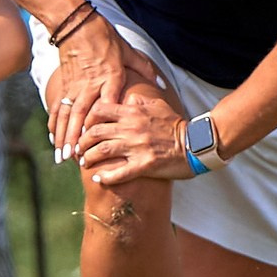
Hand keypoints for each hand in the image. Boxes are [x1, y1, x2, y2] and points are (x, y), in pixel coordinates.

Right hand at [42, 17, 144, 157]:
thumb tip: (162, 83)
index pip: (106, 105)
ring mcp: (75, 87)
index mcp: (109, 78)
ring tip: (61, 156)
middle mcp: (90, 85)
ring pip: (66, 115)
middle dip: (75, 138)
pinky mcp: (65, 85)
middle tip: (72, 158)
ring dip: (62, 136)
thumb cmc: (105, 37)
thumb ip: (144, 68)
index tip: (100, 141)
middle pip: (80, 116)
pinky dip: (55, 124)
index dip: (101, 125)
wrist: (76, 24)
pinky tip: (53, 138)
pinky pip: (58, 108)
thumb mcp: (128, 51)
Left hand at [75, 86, 195, 185]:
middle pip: (95, 133)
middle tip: (79, 149)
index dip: (87, 119)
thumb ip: (140, 100)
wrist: (197, 143)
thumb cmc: (176, 125)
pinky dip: (105, 177)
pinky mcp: (144, 165)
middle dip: (82, 142)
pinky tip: (98, 179)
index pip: (100, 110)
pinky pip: (119, 173)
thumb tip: (128, 96)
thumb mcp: (159, 105)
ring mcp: (137, 147)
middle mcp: (132, 128)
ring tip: (84, 163)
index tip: (84, 128)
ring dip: (89, 158)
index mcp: (134, 112)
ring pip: (102, 151)